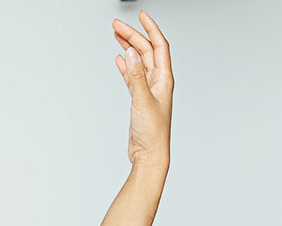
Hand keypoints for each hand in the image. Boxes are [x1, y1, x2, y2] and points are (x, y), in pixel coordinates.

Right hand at [111, 11, 172, 166]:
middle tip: (116, 26)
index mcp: (164, 80)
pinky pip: (133, 77)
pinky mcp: (139, 100)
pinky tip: (119, 60)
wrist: (149, 155)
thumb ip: (136, 76)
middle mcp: (158, 83)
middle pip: (146, 51)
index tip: (141, 15)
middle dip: (133, 36)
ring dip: (128, 48)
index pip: (159, 46)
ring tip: (116, 35)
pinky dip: (126, 67)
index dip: (151, 29)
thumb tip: (131, 52)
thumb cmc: (152, 133)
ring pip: (138, 62)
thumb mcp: (142, 101)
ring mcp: (148, 91)